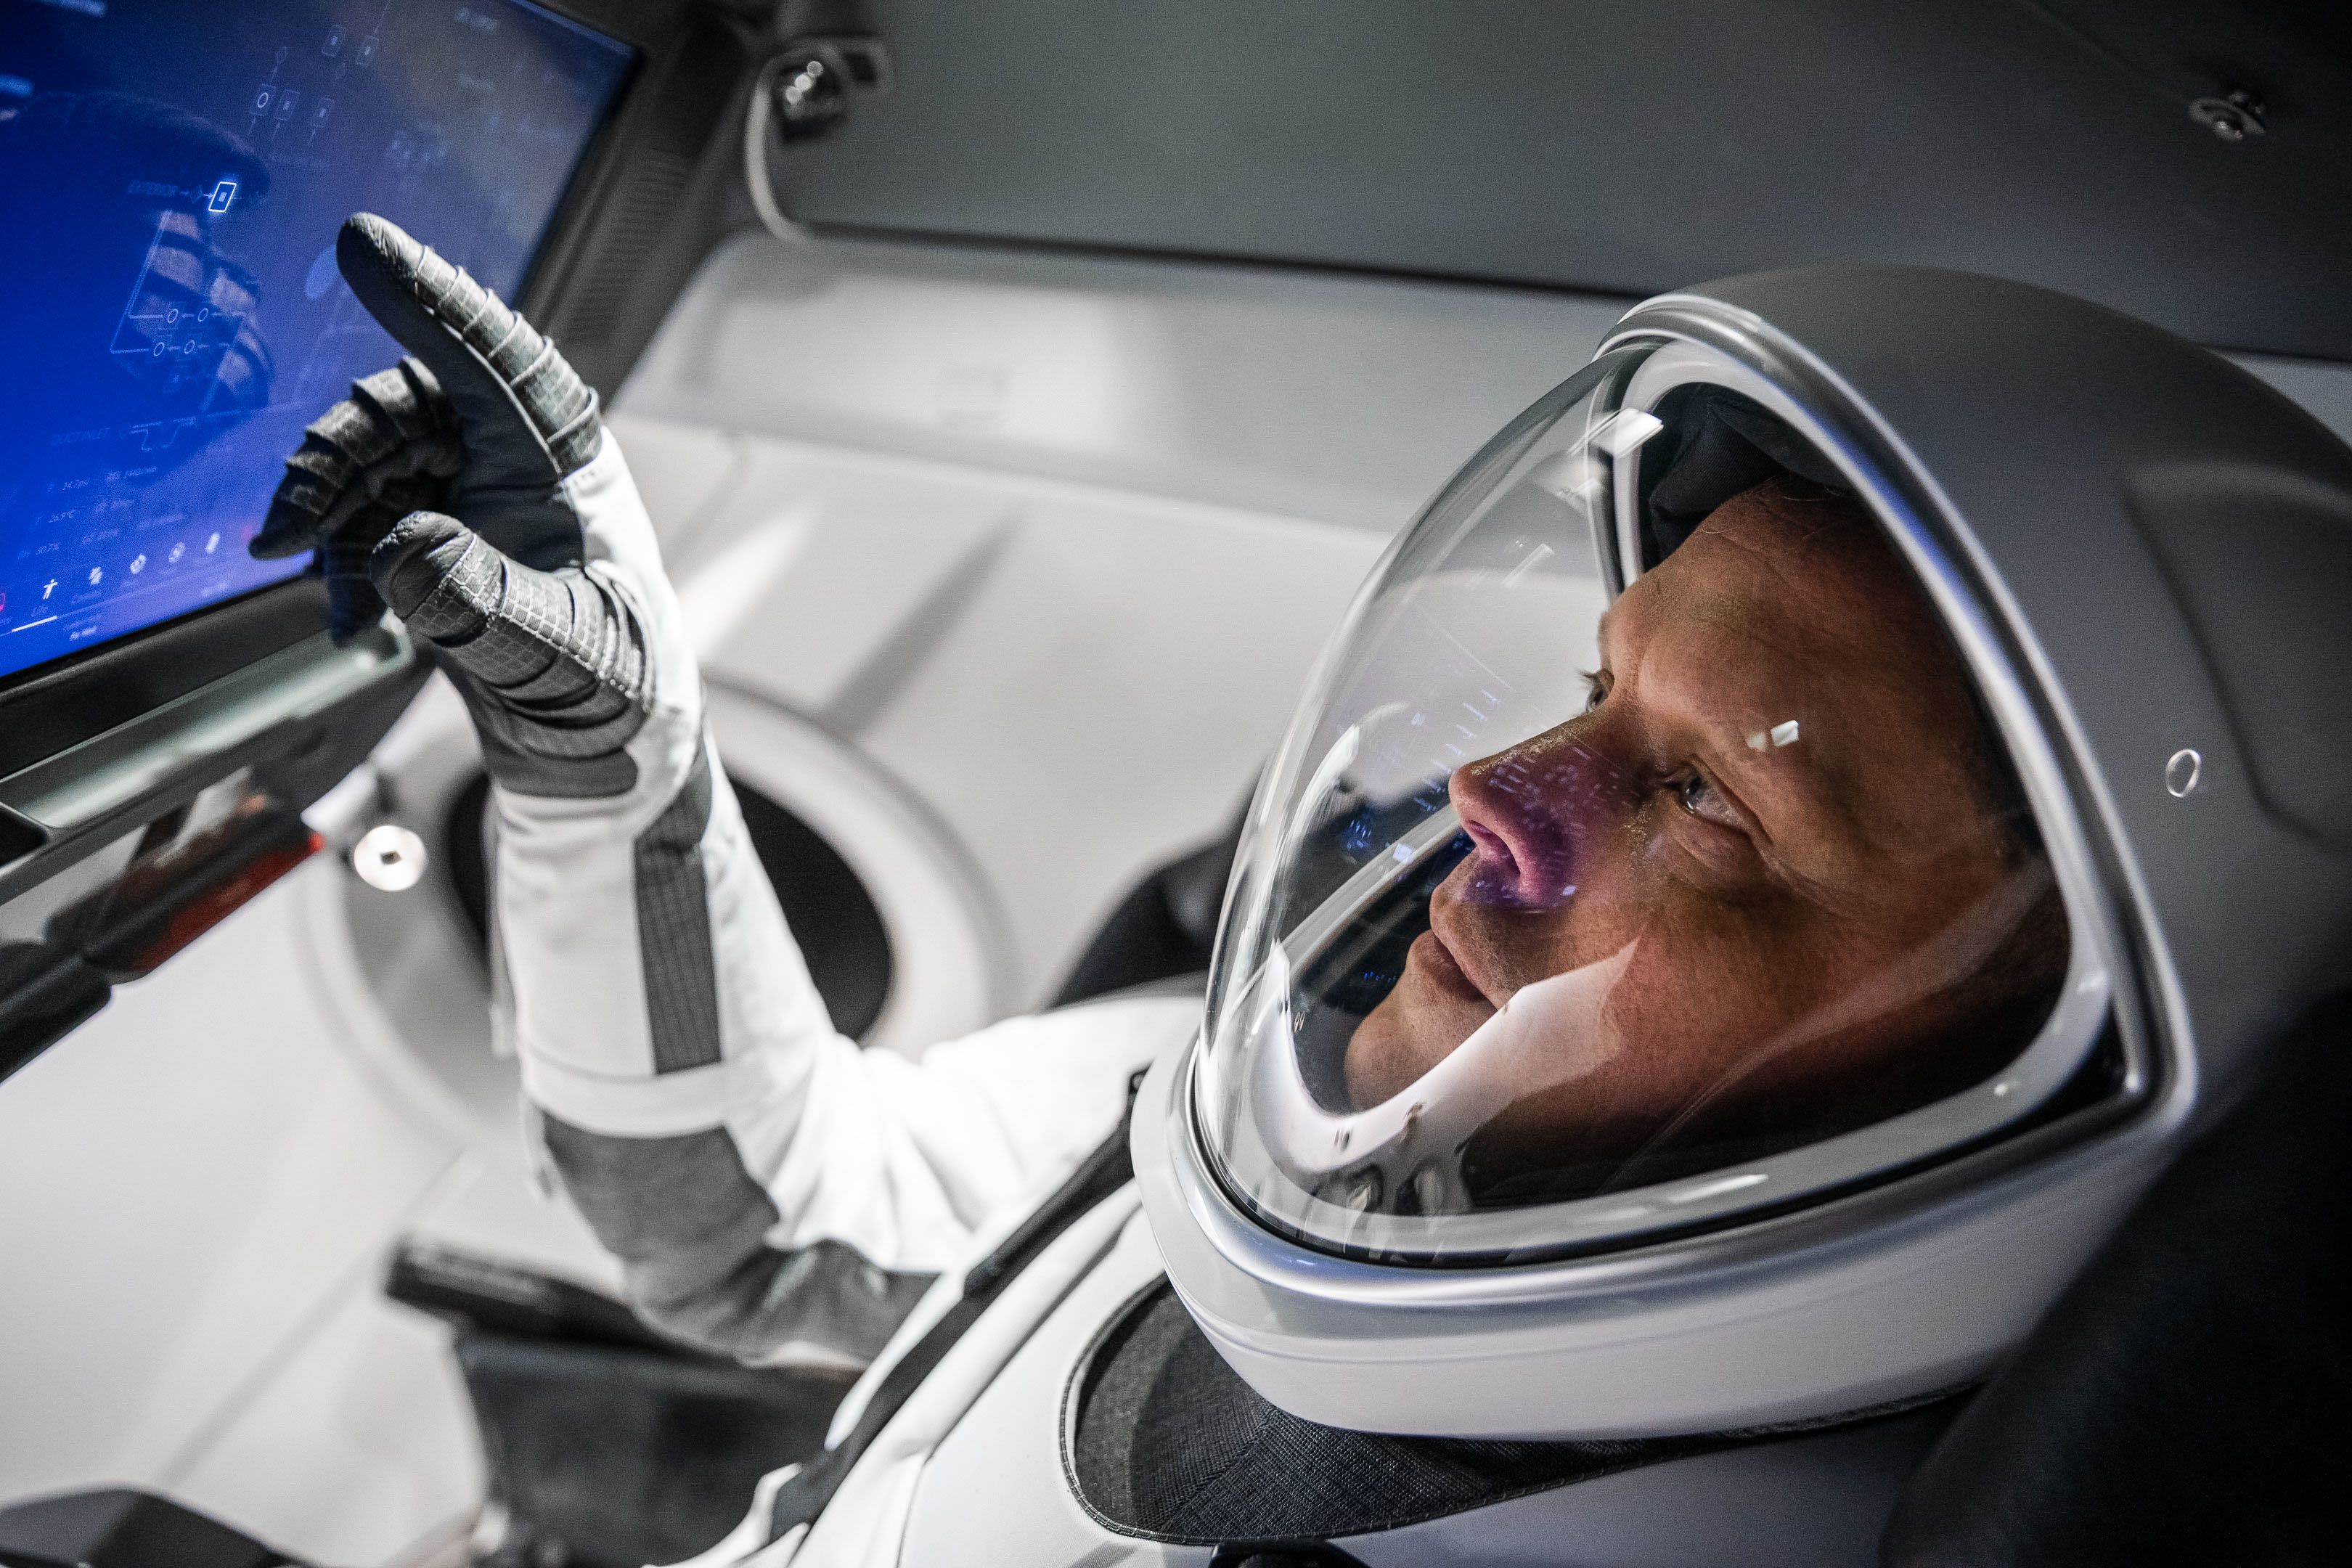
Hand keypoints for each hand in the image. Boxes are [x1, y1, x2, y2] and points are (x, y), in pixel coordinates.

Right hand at [254, 213, 699, 799]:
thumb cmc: (616, 686)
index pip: (493, 357)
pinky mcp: (431, 532)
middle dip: (333, 462)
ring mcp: (466, 491)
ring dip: (327, 519)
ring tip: (333, 600)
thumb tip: (403, 549)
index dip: (426, 296)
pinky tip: (347, 622)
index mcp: (563, 456)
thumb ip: (483, 601)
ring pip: (364, 460)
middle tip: (286, 537)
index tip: (360, 241)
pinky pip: (356, 518)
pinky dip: (337, 562)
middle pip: (397, 408)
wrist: (607, 749)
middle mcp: (512, 457)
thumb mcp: (560, 652)